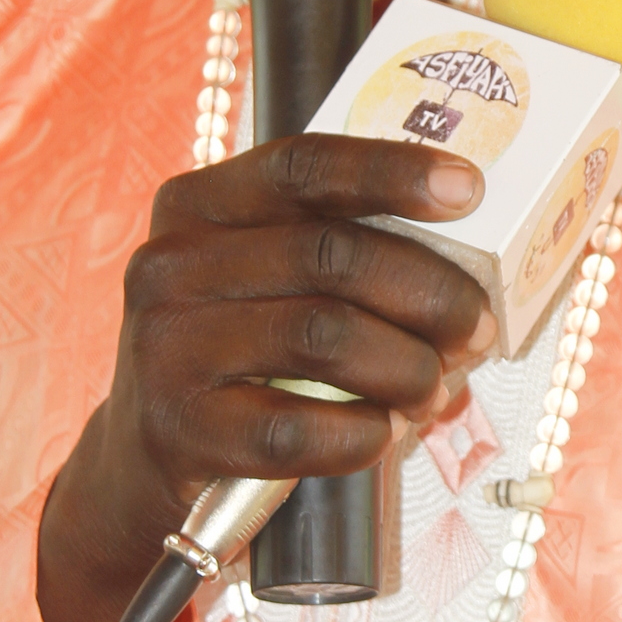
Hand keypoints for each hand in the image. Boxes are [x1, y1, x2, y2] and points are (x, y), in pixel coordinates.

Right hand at [38, 136, 491, 621]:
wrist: (144, 455)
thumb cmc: (236, 352)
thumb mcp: (259, 275)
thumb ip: (331, 246)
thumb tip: (470, 259)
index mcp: (197, 205)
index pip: (303, 166)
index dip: (392, 171)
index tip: (470, 189)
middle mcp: (170, 265)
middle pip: (332, 255)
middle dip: (429, 293)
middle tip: (477, 327)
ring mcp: (167, 347)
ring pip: (324, 336)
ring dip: (407, 367)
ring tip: (434, 388)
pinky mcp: (180, 429)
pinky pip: (298, 429)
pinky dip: (362, 434)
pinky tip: (383, 433)